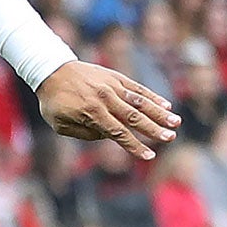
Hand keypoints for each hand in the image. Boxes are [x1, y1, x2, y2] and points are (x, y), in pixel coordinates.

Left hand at [37, 61, 178, 160]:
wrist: (51, 70)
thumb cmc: (54, 102)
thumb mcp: (60, 124)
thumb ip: (84, 133)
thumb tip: (108, 136)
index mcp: (90, 113)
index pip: (117, 133)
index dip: (134, 146)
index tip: (150, 156)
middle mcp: (104, 99)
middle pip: (133, 118)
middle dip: (153, 129)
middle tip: (170, 139)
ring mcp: (112, 87)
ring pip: (140, 102)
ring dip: (159, 113)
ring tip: (176, 123)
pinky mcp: (116, 77)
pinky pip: (137, 88)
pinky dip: (152, 96)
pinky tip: (166, 105)